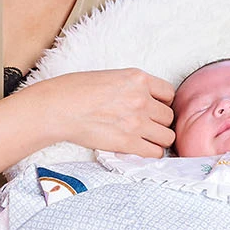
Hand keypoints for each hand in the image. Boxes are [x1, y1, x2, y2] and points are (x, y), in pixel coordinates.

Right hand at [23, 68, 175, 158]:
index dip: (163, 103)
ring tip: (145, 139)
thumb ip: (132, 87)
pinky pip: (155, 152)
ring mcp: (137, 121)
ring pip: (167, 136)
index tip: (154, 108)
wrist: (59, 107)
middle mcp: (142, 99)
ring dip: (158, 139)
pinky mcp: (128, 142)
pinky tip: (140, 150)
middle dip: (159, 122)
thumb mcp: (111, 77)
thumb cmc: (77, 90)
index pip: (169, 93)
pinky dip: (151, 153)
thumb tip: (144, 99)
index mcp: (138, 78)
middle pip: (169, 116)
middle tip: (147, 126)